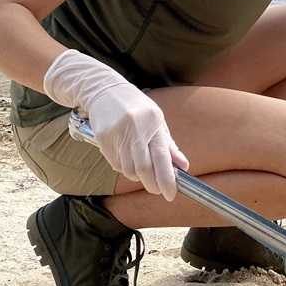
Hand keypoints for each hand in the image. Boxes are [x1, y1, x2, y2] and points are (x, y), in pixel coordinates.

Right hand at [42, 50, 187, 200]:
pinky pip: (115, 164)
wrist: (105, 90)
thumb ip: (169, 144)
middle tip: (157, 189)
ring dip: (137, 176)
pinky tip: (125, 156)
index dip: (167, 180)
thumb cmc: (136, 107)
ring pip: (128, 170)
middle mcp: (135, 128)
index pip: (162, 158)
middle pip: (143, 169)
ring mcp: (117, 133)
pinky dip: (123, 167)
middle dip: (152, 184)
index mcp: (153, 123)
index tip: (170, 194)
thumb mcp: (157, 119)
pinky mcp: (103, 138)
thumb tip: (183, 166)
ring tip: (140, 167)